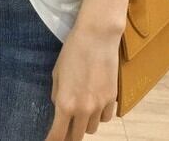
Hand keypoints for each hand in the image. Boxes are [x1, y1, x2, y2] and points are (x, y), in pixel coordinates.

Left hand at [44, 24, 120, 139]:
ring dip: (85, 123)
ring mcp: (100, 106)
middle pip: (77, 136)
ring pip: (93, 128)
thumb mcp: (57, 72)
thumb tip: (60, 108)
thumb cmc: (72, 51)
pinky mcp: (112, 99)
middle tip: (66, 127)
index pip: (59, 134)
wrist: (97, 37)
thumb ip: (57, 95)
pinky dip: (99, 116)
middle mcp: (83, 109)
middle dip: (70, 134)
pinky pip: (105, 118)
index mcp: (66, 103)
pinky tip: (95, 104)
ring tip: (81, 110)